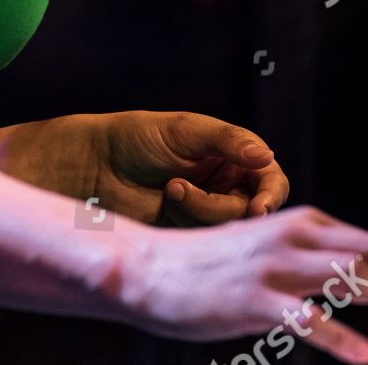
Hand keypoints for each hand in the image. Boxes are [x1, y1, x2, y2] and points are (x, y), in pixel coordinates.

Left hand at [93, 109, 289, 225]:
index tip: (258, 208)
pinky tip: (168, 199)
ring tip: (172, 186)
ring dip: (203, 208)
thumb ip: (228, 141)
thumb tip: (266, 155)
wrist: (97, 166)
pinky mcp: (188, 232)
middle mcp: (226, 184)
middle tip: (192, 191)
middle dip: (227, 204)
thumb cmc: (140, 138)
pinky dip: (190, 219)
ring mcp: (207, 209)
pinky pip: (205, 238)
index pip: (270, 179)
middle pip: (254, 209)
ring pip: (229, 226)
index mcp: (232, 154)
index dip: (271, 194)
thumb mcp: (186, 130)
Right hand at [131, 204, 367, 352]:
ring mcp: (272, 268)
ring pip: (350, 278)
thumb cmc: (205, 263)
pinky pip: (309, 319)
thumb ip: (302, 255)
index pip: (367, 239)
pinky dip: (343, 338)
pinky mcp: (253, 300)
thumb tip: (350, 277)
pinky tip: (361, 354)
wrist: (149, 266)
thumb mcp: (263, 245)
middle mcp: (289, 236)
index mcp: (295, 221)